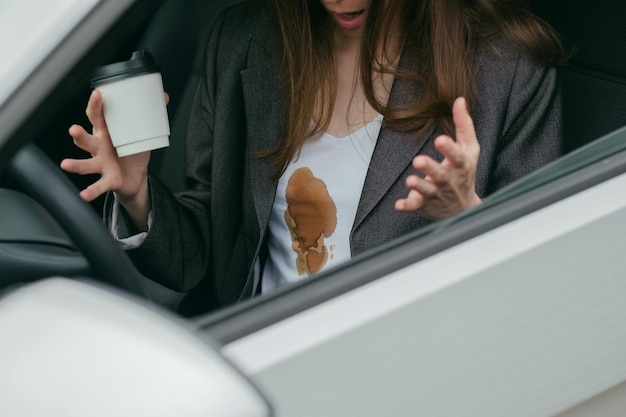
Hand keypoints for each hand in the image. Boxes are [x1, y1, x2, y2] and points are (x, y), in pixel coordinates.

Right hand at [60, 90, 162, 228]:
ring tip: (66, 164)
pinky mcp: (107, 180)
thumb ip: (150, 115)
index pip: (97, 116)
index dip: (95, 105)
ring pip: (85, 163)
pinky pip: (98, 186)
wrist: (135, 178)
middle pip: (86, 139)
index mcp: (107, 133)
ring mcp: (101, 164)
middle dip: (79, 135)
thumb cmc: (133, 151)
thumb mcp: (142, 133)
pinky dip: (91, 191)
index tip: (97, 94)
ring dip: (76, 164)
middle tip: (73, 130)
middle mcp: (99, 148)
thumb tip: (164, 96)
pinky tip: (84, 195)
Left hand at [395, 97, 481, 219]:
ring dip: (419, 186)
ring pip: (427, 190)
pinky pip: (415, 206)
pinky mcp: (425, 204)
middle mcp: (449, 180)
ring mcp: (437, 193)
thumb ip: (464, 125)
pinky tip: (398, 205)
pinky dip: (407, 206)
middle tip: (418, 160)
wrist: (462, 209)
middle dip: (430, 168)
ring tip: (410, 180)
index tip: (440, 139)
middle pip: (440, 174)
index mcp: (461, 165)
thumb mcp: (469, 149)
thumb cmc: (464, 173)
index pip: (457, 156)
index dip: (449, 148)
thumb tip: (459, 99)